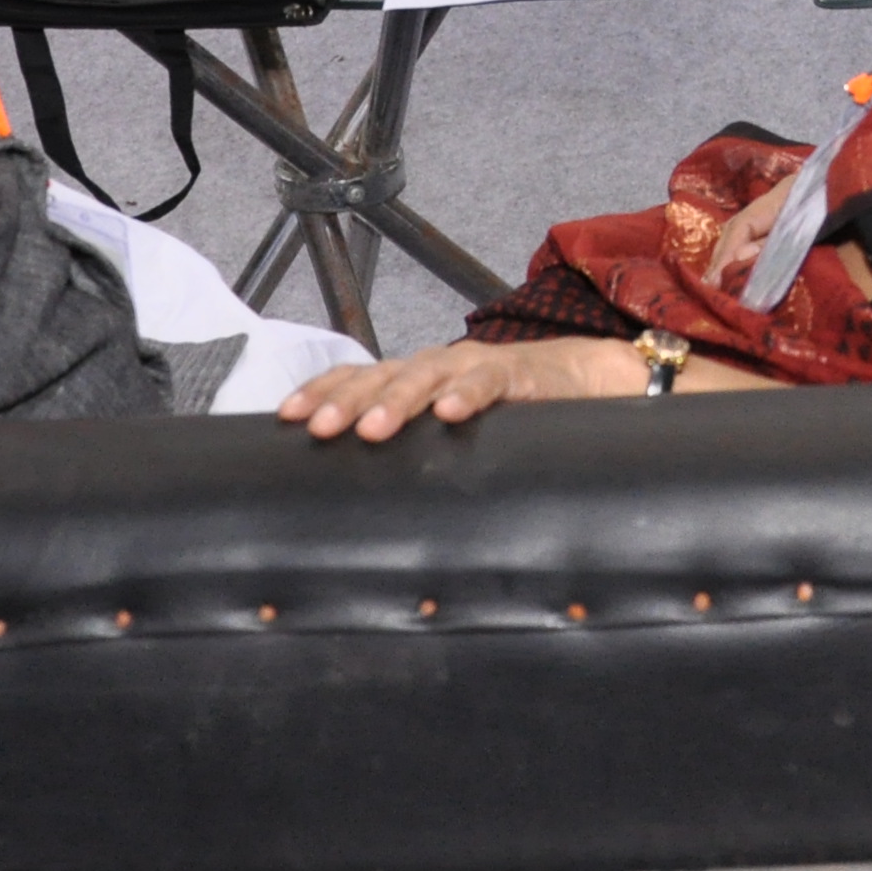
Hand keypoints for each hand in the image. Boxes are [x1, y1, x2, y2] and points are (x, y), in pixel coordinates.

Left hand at [276, 335, 643, 439]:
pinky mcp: (518, 377)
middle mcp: (438, 367)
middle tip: (319, 428)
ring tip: (372, 428)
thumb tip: (362, 503)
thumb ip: (417, 451)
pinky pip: (489, 382)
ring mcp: (475, 367)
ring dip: (397, 399)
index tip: (286, 417)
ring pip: (427, 375)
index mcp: (416, 379)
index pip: (358, 376)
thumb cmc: (510, 410)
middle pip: (382, 376)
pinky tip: (450, 413)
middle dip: (346, 400)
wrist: (585, 375)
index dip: (322, 391)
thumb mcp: (453, 429)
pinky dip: (468, 394)